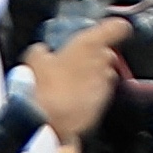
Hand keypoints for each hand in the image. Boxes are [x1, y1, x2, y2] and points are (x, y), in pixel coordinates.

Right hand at [23, 25, 120, 142]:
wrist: (49, 124)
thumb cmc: (43, 87)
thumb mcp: (35, 61)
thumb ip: (43, 51)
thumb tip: (42, 51)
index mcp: (89, 44)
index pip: (118, 27)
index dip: (116, 28)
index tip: (110, 31)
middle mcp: (103, 62)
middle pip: (109, 53)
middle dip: (96, 57)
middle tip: (76, 63)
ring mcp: (106, 85)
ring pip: (105, 75)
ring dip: (94, 77)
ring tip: (73, 85)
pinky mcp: (103, 106)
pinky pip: (100, 94)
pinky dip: (91, 95)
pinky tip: (73, 100)